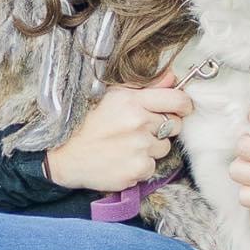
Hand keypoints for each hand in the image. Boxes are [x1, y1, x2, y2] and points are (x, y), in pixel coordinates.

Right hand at [46, 70, 192, 191]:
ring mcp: (138, 149)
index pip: (177, 100)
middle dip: (164, 126)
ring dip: (152, 147)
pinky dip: (141, 165)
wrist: (65, 155)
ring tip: (128, 144)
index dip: (184, 104)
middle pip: (174, 125)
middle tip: (143, 128)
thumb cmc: (89, 122)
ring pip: (164, 148)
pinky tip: (123, 159)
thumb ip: (146, 87)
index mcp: (133, 101)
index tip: (183, 108)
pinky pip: (151, 167)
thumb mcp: (113, 96)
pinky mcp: (136, 171)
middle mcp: (139, 123)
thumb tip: (173, 77)